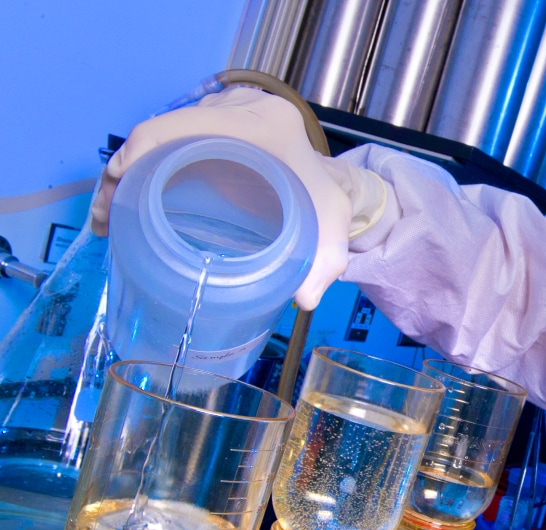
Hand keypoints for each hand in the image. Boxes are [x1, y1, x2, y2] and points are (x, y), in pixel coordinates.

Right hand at [90, 87, 385, 309]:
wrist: (325, 180)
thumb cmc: (322, 200)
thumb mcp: (331, 225)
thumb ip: (327, 260)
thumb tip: (305, 299)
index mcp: (262, 122)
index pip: (181, 126)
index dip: (139, 156)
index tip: (117, 198)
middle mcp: (237, 106)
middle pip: (160, 131)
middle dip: (123, 174)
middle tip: (106, 220)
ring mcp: (219, 110)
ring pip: (157, 136)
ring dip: (126, 174)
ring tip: (109, 219)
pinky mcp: (208, 121)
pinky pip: (166, 138)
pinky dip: (142, 167)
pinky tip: (125, 203)